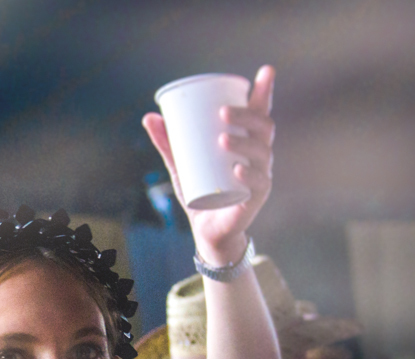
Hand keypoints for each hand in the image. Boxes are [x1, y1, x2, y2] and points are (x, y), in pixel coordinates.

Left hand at [142, 66, 274, 264]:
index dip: (264, 91)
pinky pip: (258, 184)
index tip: (265, 71)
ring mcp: (260, 176)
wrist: (207, 231)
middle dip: (247, 116)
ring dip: (244, 143)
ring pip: (262, 153)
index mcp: (247, 142)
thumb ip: (168, 143)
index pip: (260, 113)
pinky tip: (238, 170)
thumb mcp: (181, 166)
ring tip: (222, 139)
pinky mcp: (256, 198)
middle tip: (222, 112)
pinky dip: (248, 175)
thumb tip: (149, 116)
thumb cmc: (201, 193)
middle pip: (263, 127)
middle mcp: (260, 156)